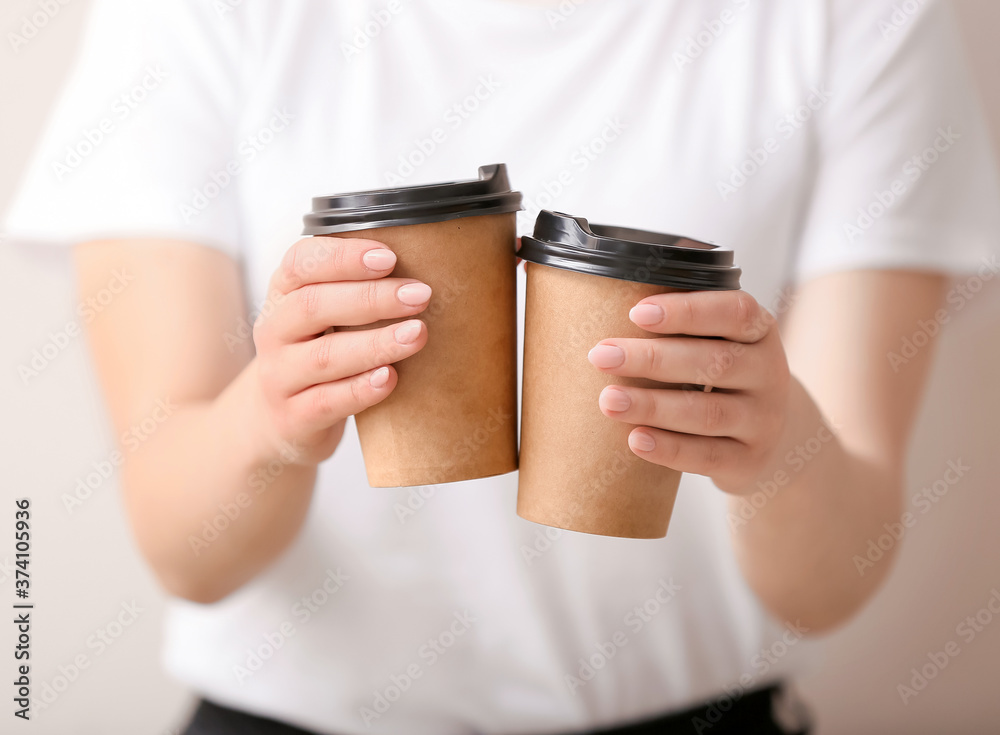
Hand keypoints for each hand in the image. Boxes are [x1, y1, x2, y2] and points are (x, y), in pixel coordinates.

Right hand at [252, 237, 430, 464]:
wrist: (280, 423)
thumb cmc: (316, 357)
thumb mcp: (323, 319)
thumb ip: (355, 293)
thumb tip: (422, 272)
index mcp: (281, 296)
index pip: (299, 263)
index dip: (342, 257)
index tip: (389, 258)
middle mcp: (273, 333)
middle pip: (313, 306)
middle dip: (371, 298)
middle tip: (420, 295)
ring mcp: (279, 378)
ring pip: (324, 356)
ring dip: (376, 343)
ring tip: (417, 334)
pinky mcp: (293, 419)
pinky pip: (326, 402)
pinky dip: (360, 389)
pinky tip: (390, 378)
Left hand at [588, 290, 790, 493]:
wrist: (766, 436)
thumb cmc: (723, 375)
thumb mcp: (719, 342)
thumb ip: (682, 327)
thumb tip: (610, 311)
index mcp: (760, 332)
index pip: (735, 313)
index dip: (687, 311)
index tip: (636, 313)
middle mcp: (769, 373)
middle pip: (714, 362)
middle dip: (652, 359)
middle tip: (601, 356)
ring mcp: (763, 420)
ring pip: (707, 413)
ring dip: (653, 406)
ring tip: (608, 401)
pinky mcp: (749, 460)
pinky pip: (708, 456)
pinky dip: (669, 448)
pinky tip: (636, 439)